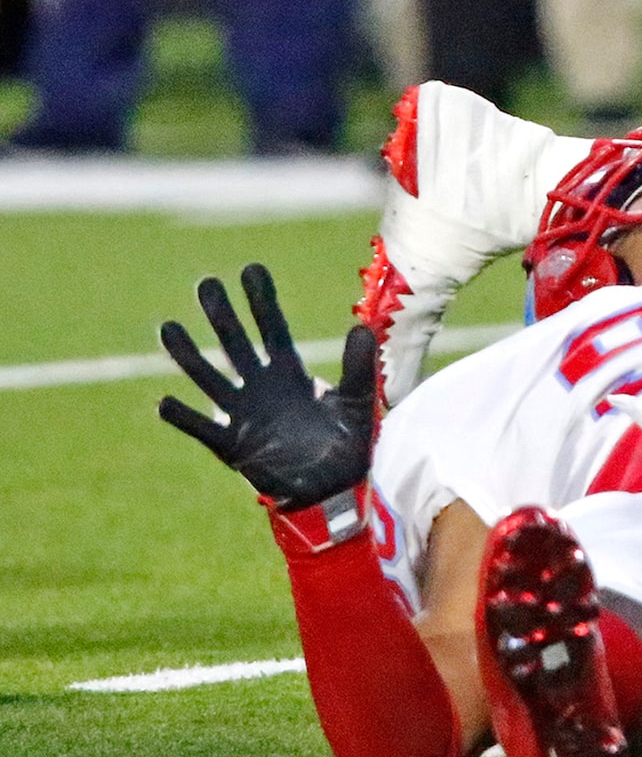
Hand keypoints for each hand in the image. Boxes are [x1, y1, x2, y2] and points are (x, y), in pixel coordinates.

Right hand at [159, 264, 375, 510]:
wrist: (333, 487)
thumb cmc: (345, 441)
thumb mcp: (358, 400)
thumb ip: (358, 366)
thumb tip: (361, 328)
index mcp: (290, 372)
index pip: (272, 328)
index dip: (261, 301)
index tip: (250, 269)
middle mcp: (262, 387)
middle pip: (236, 344)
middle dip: (222, 315)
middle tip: (205, 283)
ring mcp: (243, 414)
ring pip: (210, 378)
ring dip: (188, 355)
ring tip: (167, 327)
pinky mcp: (233, 445)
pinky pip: (203, 428)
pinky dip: (184, 417)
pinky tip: (164, 401)